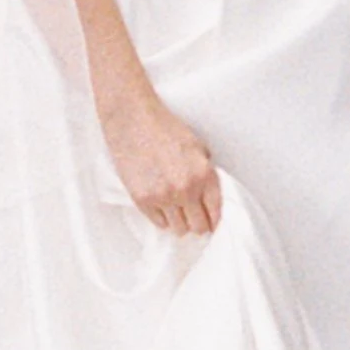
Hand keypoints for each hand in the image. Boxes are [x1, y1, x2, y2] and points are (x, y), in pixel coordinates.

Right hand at [103, 90, 220, 235]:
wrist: (133, 119)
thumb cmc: (164, 128)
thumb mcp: (197, 146)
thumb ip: (205, 172)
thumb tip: (208, 198)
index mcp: (204, 174)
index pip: (215, 213)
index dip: (213, 221)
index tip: (210, 223)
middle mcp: (186, 189)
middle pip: (198, 227)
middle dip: (197, 224)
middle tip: (192, 218)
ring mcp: (164, 196)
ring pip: (179, 229)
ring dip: (179, 222)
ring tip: (175, 210)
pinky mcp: (143, 199)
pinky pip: (159, 222)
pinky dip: (162, 217)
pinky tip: (161, 204)